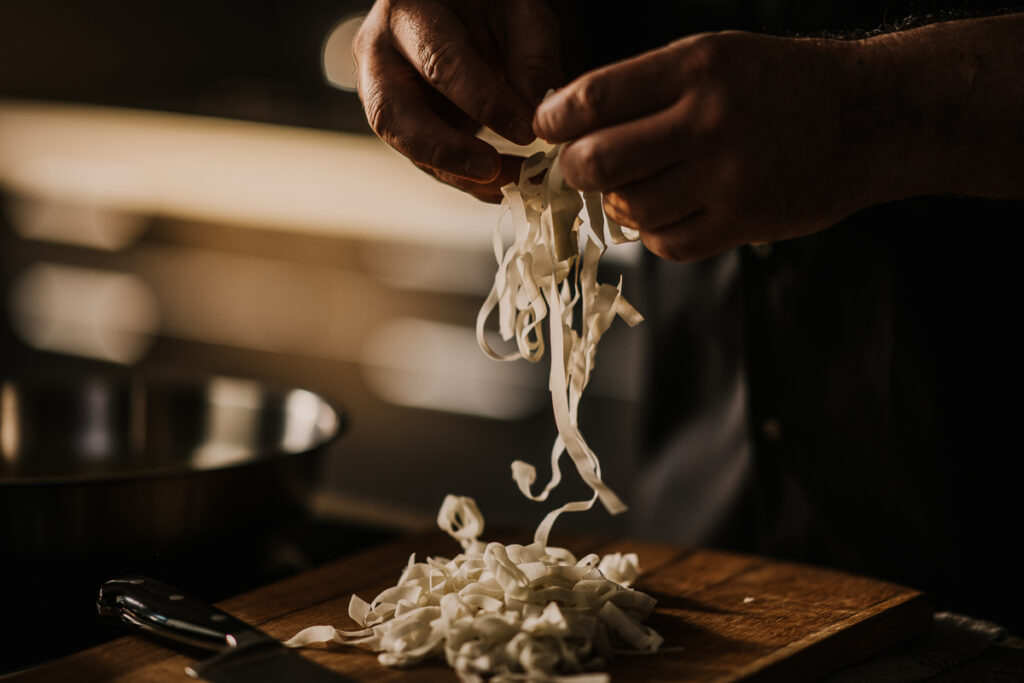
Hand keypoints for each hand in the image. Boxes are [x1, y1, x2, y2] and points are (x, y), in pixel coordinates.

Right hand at [353, 0, 562, 201]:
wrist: (459, 8)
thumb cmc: (486, 2)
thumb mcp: (517, 9)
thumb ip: (532, 55)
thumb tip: (538, 112)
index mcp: (406, 11)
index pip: (440, 62)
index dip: (483, 100)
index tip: (525, 129)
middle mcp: (380, 55)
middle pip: (393, 114)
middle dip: (445, 149)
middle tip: (491, 170)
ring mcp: (383, 93)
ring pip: (406, 145)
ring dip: (457, 173)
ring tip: (508, 183)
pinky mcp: (403, 123)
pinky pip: (426, 158)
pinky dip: (463, 177)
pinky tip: (500, 185)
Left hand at [534, 31, 909, 261]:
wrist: (870, 117)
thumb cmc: (780, 85)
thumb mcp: (716, 57)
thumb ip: (648, 87)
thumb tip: (569, 123)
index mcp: (697, 67)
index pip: (594, 98)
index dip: (554, 120)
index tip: (547, 128)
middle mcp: (711, 120)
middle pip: (598, 162)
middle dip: (575, 169)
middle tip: (581, 167)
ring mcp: (729, 176)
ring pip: (630, 209)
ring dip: (618, 204)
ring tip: (634, 188)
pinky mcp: (746, 221)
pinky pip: (668, 243)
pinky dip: (654, 233)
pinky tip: (668, 212)